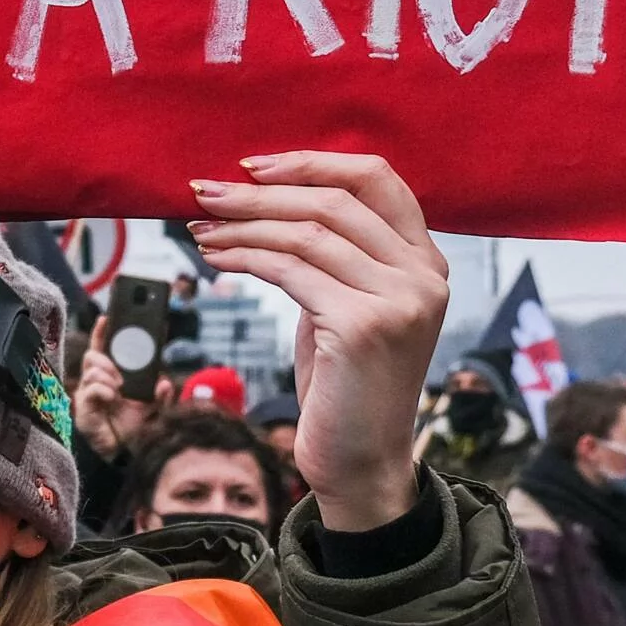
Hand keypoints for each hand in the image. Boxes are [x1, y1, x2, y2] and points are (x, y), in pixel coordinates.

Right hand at [71, 318, 150, 459]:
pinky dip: (103, 390)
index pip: (106, 351)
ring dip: (108, 375)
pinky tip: (112, 397)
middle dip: (106, 358)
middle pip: (93, 356)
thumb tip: (165, 384)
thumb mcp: (155, 412)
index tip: (107, 318)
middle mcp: (100, 384)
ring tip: (119, 389)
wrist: (125, 457)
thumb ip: (162, 397)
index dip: (103, 334)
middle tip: (121, 372)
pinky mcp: (83, 408)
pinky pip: (90, 389)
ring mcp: (89, 395)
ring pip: (92, 370)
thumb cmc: (136, 433)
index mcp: (116, 379)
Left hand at [189, 153, 447, 532]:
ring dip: (242, 225)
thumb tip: (266, 202)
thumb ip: (332, 257)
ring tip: (199, 228)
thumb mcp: (345, 307)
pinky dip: (244, 258)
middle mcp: (424, 275)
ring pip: (306, 234)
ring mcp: (399, 301)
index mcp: (426, 261)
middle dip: (259, 193)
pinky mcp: (363, 327)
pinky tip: (214, 259)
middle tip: (205, 191)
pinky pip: (290, 271)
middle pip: (332, 201)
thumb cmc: (344, 386)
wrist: (360, 463)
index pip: (378, 179)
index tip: (254, 166)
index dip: (312, 162)